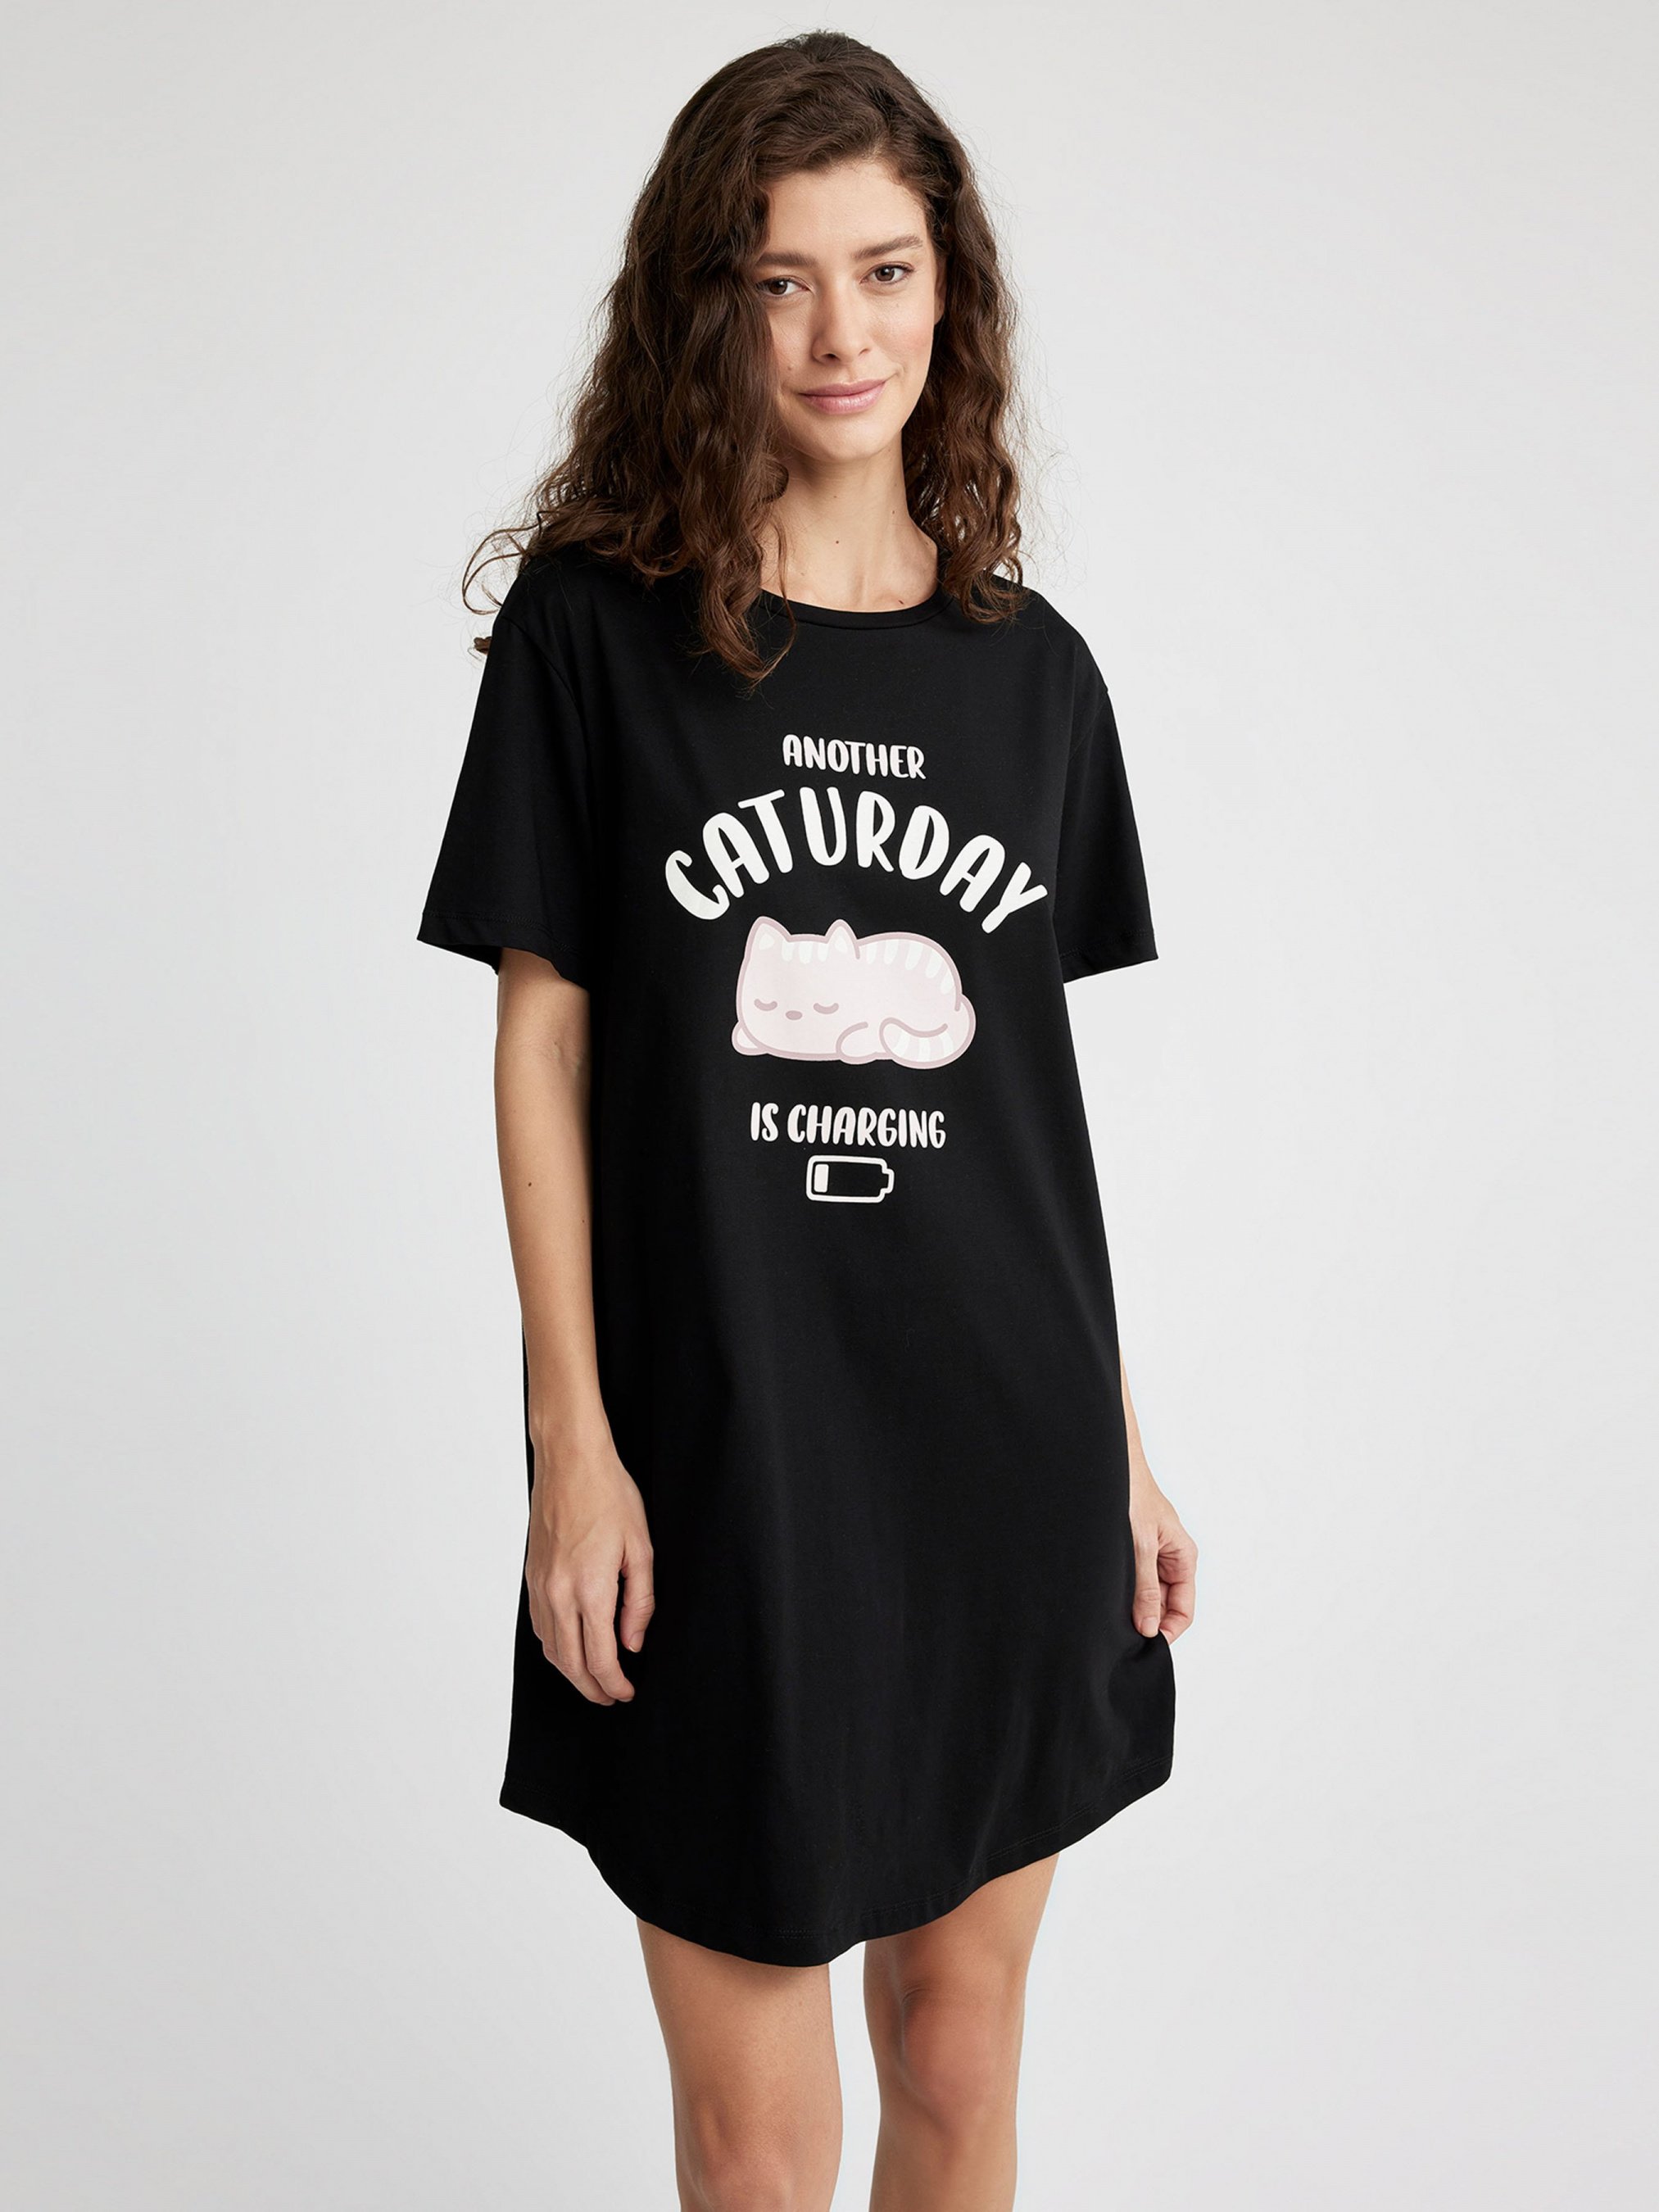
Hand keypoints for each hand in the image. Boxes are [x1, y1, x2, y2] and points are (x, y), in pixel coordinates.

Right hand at [525, 1440, 654, 1703]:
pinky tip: (570, 1647)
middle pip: (570, 1664)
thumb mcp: (640, 1548)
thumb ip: (639, 1602)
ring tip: (593, 1680)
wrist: (569, 1462)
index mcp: (589, 1589)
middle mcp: (558, 1594)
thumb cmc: (609, 1496)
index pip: (599, 1659)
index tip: (627, 1692)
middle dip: (592, 1689)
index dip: (614, 1684)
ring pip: (550, 1649)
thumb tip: (632, 1643)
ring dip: (572, 1672)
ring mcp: (540, 1586)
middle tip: (612, 1696)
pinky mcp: (531, 1577)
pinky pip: (539, 1626)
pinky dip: (555, 1647)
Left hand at [1128, 1455, 1196, 1642]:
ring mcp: (1151, 1556)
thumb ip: (1145, 1588)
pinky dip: (1122, 1592)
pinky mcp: (1133, 1551)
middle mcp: (1170, 1559)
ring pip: (1146, 1595)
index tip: (1144, 1645)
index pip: (1184, 1610)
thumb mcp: (1140, 1547)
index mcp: (1183, 1558)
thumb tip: (1149, 1628)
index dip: (1167, 1631)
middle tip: (1121, 1635)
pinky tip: (1105, 1596)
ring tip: (1110, 1615)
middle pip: (1164, 1606)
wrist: (1110, 1464)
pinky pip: (1132, 1581)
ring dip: (1132, 1607)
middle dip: (1147, 1621)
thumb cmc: (1132, 1494)